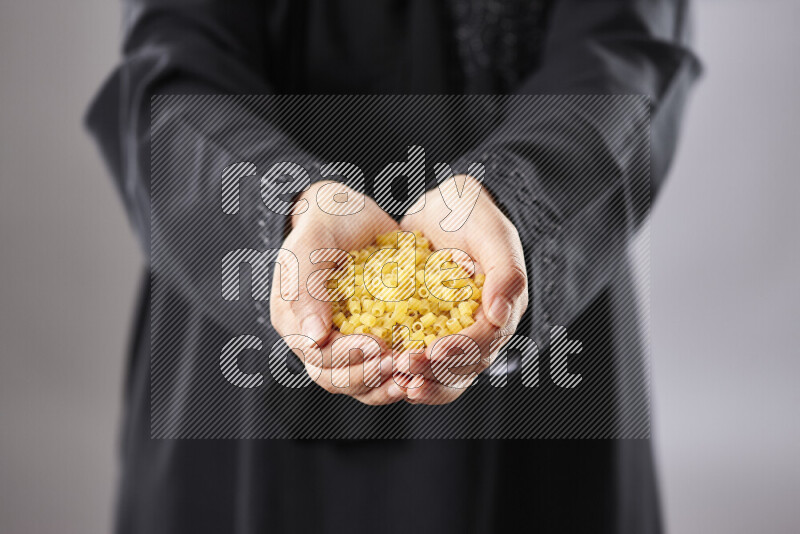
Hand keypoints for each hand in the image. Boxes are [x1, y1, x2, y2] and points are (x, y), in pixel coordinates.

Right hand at [270, 181, 405, 404]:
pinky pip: (381, 369)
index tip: (378, 345)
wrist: (351, 213)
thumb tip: (312, 338)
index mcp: (294, 320)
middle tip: (398, 363)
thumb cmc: (326, 221)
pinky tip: (420, 369)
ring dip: (383, 385)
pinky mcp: (372, 338)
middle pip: (336, 378)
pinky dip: (399, 374)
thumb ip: (306, 286)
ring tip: (410, 377)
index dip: (347, 356)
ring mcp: (344, 341)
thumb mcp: (312, 243)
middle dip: (368, 376)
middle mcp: (316, 338)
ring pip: (359, 383)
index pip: (318, 355)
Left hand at [397, 174, 528, 403]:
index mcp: (501, 311)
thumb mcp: (493, 232)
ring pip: (443, 374)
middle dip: (435, 372)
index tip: (434, 351)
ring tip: (396, 382)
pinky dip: (405, 371)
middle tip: (405, 367)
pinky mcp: (427, 331)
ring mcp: (454, 334)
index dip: (460, 351)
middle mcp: (480, 330)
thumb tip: (498, 313)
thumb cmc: (474, 215)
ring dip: (421, 381)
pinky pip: (420, 361)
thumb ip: (505, 271)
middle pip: (463, 368)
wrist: (446, 208)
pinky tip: (385, 373)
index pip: (484, 342)